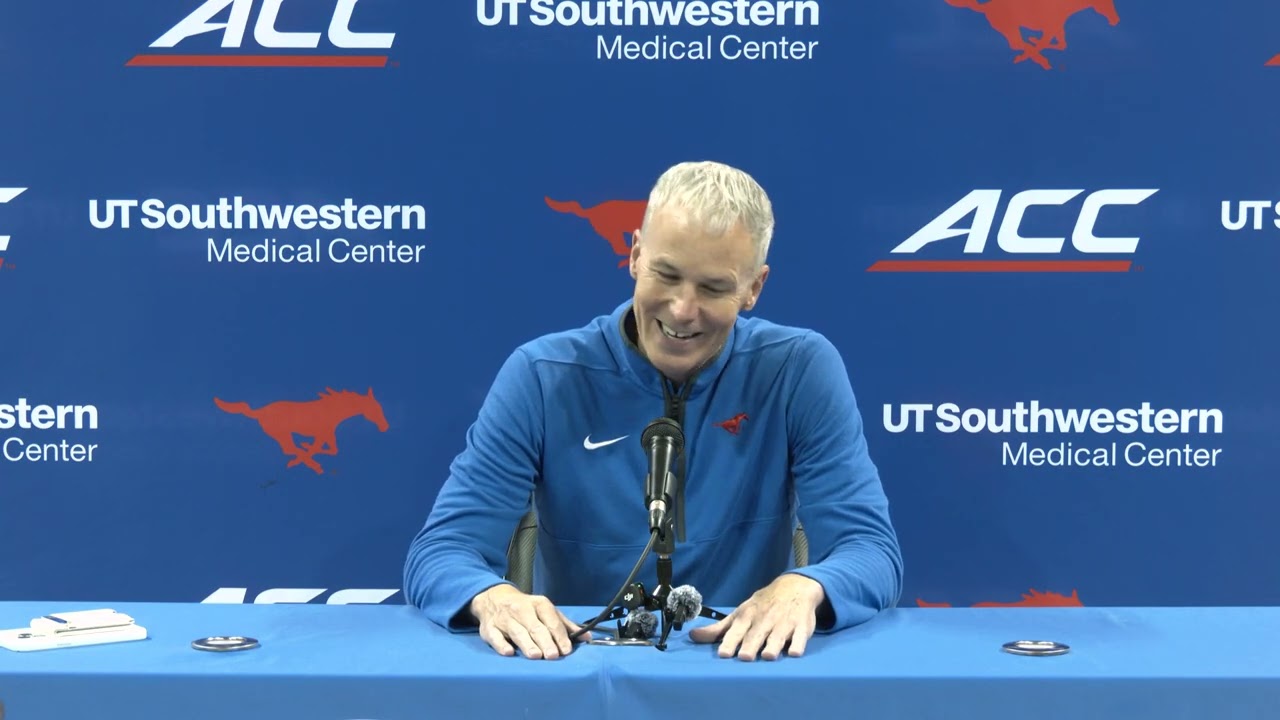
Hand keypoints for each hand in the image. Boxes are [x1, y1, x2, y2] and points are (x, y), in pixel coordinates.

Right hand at [469, 584, 590, 658]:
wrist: (493, 597)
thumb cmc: (525, 608)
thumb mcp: (546, 610)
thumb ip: (565, 625)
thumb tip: (586, 637)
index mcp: (539, 604)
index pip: (551, 620)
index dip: (560, 636)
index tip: (566, 649)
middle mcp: (522, 609)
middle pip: (536, 627)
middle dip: (545, 641)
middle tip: (553, 655)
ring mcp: (505, 618)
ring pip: (517, 632)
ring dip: (527, 644)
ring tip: (536, 656)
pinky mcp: (489, 628)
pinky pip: (495, 637)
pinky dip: (501, 644)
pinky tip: (508, 652)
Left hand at [688, 573, 824, 660]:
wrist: (794, 587)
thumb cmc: (761, 606)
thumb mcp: (739, 614)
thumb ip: (717, 630)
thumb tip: (692, 637)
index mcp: (747, 616)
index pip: (737, 630)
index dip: (730, 642)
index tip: (723, 653)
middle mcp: (765, 619)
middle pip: (756, 635)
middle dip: (750, 645)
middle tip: (744, 657)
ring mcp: (784, 622)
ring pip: (778, 636)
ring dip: (773, 645)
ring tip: (768, 656)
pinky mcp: (802, 626)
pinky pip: (801, 636)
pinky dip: (798, 643)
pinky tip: (795, 652)